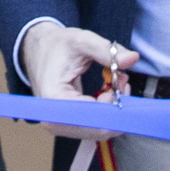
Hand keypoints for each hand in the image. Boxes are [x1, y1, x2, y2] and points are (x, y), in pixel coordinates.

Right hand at [20, 23, 135, 141]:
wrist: (37, 49)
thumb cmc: (55, 46)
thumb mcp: (81, 41)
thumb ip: (106, 51)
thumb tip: (132, 58)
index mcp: (54, 99)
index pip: (93, 117)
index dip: (114, 103)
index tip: (121, 80)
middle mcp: (55, 118)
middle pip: (99, 128)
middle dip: (117, 106)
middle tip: (121, 80)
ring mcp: (61, 124)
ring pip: (100, 129)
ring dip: (113, 107)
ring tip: (113, 82)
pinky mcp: (68, 124)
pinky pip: (95, 125)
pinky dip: (107, 110)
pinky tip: (107, 91)